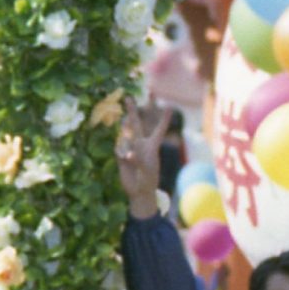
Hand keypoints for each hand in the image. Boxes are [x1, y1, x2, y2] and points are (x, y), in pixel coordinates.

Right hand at [116, 100, 171, 216]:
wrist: (138, 192)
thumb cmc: (148, 180)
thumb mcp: (147, 169)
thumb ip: (138, 158)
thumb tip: (129, 151)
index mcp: (152, 146)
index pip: (158, 129)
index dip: (163, 118)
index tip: (169, 106)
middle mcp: (140, 144)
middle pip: (137, 123)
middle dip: (133, 110)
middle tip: (129, 97)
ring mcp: (129, 148)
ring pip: (125, 137)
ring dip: (127, 144)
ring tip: (132, 159)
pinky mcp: (120, 154)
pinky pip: (119, 149)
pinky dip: (122, 154)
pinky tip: (126, 161)